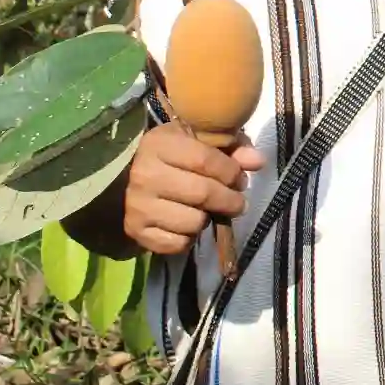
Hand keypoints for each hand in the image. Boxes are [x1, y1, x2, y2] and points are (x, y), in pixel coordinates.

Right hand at [123, 121, 264, 255]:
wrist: (127, 177)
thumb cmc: (175, 154)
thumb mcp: (202, 141)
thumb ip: (233, 148)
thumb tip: (258, 162)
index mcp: (160, 144)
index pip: (206, 161)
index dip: (231, 172)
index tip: (240, 179)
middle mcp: (144, 174)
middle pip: (202, 193)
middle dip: (229, 200)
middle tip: (236, 202)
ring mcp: (137, 205)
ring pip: (192, 222)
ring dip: (207, 219)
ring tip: (204, 210)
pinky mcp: (135, 230)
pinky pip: (176, 243)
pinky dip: (188, 238)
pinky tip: (185, 223)